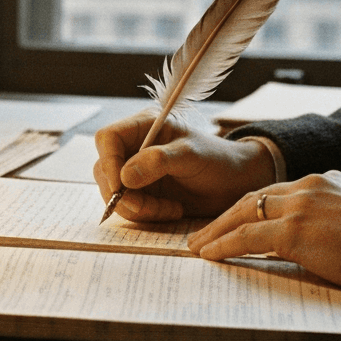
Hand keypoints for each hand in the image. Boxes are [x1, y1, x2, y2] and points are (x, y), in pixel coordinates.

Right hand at [93, 112, 274, 221]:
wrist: (235, 184)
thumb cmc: (218, 161)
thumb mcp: (192, 155)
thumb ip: (159, 161)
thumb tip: (124, 177)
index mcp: (143, 126)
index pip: (108, 139)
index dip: (109, 163)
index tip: (122, 188)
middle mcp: (134, 147)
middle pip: (105, 169)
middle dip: (122, 193)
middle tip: (146, 207)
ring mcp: (135, 171)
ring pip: (113, 191)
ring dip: (136, 207)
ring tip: (169, 208)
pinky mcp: (141, 192)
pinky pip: (127, 207)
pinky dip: (144, 214)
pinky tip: (170, 210)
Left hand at [186, 170, 340, 295]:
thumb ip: (336, 222)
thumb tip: (322, 243)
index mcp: (327, 181)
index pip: (279, 193)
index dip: (255, 207)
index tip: (238, 218)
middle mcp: (310, 186)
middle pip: (255, 197)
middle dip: (227, 215)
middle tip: (205, 231)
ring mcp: (301, 206)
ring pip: (244, 213)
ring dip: (217, 230)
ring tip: (198, 245)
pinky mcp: (294, 230)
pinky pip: (247, 237)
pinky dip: (224, 245)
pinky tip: (210, 254)